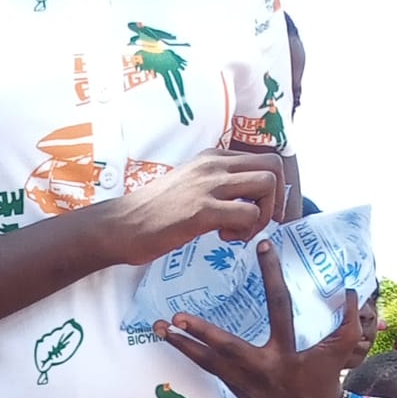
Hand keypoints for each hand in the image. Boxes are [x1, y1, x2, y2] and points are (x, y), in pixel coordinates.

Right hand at [109, 150, 286, 263]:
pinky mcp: (203, 211)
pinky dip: (245, 232)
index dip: (271, 188)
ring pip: (267, 185)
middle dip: (276, 200)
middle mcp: (214, 165)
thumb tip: (241, 202)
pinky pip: (248, 214)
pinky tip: (223, 239)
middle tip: (258, 224)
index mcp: (212, 158)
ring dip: (263, 215)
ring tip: (240, 233)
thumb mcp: (188, 187)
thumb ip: (214, 187)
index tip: (259, 211)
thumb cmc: (151, 214)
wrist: (120, 226)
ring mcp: (209, 186)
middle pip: (273, 167)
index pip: (262, 159)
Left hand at [159, 242, 366, 397]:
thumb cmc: (324, 374)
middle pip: (225, 349)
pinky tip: (173, 343)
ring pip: (208, 365)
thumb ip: (350, 319)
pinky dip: (191, 357)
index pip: (280, 306)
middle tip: (175, 319)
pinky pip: (209, 371)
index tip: (263, 247)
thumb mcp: (342, 348)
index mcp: (286, 353)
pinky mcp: (235, 390)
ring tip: (159, 330)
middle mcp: (260, 370)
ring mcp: (244, 384)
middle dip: (200, 334)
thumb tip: (351, 288)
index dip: (273, 275)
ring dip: (183, 347)